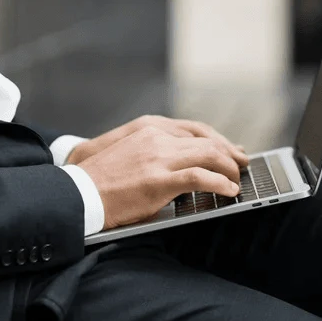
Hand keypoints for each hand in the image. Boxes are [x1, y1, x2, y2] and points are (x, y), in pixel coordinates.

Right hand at [77, 125, 244, 229]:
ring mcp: (159, 157)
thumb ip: (158, 152)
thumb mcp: (132, 153)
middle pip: (206, 141)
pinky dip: (220, 183)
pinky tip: (229, 191)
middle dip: (229, 154)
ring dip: (229, 169)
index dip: (218, 141)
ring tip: (237, 181)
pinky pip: (200, 177)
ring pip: (208, 155)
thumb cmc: (104, 179)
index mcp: (150, 129)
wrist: (79, 192)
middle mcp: (157, 138)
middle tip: (242, 166)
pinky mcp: (159, 180)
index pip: (195, 129)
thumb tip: (187, 165)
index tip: (232, 150)